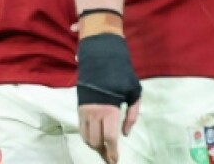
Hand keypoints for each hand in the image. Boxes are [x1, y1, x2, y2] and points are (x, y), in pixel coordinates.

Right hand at [78, 32, 142, 162]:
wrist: (100, 60)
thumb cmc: (121, 74)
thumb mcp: (134, 92)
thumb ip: (132, 114)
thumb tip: (125, 134)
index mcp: (109, 110)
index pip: (110, 138)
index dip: (112, 152)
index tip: (114, 161)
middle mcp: (94, 114)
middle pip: (96, 142)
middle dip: (103, 153)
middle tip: (110, 158)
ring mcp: (84, 112)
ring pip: (86, 138)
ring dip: (95, 147)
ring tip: (104, 151)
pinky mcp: (79, 109)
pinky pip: (81, 130)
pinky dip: (87, 139)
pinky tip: (95, 140)